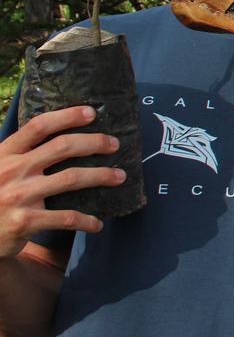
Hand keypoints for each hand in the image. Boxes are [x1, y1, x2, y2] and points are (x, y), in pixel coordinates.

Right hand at [0, 106, 124, 256]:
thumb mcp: (0, 167)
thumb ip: (24, 154)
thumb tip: (68, 137)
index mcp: (6, 153)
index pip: (39, 126)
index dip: (67, 116)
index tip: (92, 112)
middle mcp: (12, 170)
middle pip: (62, 147)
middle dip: (94, 142)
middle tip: (115, 144)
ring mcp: (18, 196)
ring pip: (71, 178)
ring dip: (101, 176)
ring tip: (120, 176)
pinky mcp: (24, 221)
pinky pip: (65, 217)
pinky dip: (86, 220)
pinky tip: (97, 224)